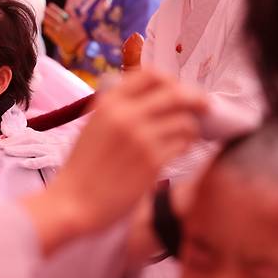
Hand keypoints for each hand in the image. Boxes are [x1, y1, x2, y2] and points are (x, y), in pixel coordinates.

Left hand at [0, 128, 73, 169]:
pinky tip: (23, 164)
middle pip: (29, 138)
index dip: (14, 136)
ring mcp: (57, 151)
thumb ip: (42, 146)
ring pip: (35, 147)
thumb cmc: (73, 158)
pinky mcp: (61, 161)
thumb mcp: (57, 149)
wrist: (94, 159)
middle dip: (13, 141)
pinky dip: (34, 161)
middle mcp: (53, 142)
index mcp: (51, 139)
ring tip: (5, 151)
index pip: (29, 134)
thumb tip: (23, 142)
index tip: (1, 140)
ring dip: (19, 149)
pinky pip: (46, 161)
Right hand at [22, 70, 206, 255]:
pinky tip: (179, 151)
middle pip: (176, 94)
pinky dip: (186, 146)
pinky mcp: (152, 162)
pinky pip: (182, 145)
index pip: (151, 75)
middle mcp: (126, 115)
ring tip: (187, 136)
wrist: (73, 202)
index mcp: (109, 102)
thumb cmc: (83, 168)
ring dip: (191, 128)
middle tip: (204, 108)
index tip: (179, 91)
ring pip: (184, 121)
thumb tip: (156, 99)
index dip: (172, 81)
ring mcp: (141, 138)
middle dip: (196, 100)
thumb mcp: (94, 126)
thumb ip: (120, 109)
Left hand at [43, 3, 86, 54]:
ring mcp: (60, 31)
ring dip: (45, 19)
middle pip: (53, 16)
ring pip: (49, 22)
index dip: (53, 8)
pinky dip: (46, 27)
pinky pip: (48, 30)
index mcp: (70, 20)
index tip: (49, 5)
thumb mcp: (78, 22)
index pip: (59, 11)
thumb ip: (72, 14)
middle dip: (47, 11)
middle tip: (44, 10)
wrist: (79, 47)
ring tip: (44, 17)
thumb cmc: (79, 34)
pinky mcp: (56, 38)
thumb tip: (67, 8)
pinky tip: (46, 26)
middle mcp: (64, 25)